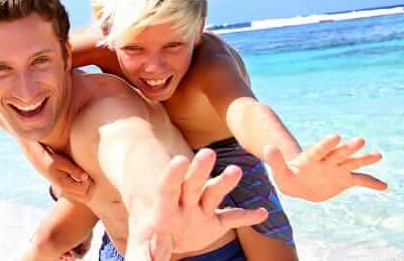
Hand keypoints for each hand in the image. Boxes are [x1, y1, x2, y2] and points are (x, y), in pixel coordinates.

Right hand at [47, 150, 93, 201]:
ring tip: (86, 177)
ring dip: (90, 189)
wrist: (41, 163)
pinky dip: (87, 190)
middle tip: (88, 176)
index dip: (89, 182)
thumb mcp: (62, 163)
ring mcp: (67, 193)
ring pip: (86, 198)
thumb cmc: (52, 160)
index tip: (86, 173)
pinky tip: (84, 179)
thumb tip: (86, 176)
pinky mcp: (68, 191)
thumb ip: (74, 170)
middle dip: (92, 187)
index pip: (83, 190)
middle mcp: (65, 192)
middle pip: (87, 197)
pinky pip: (82, 196)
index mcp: (64, 185)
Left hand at [127, 149, 268, 260]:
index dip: (173, 175)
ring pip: (213, 193)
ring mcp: (201, 211)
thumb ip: (143, 254)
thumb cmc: (148, 238)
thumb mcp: (141, 245)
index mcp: (164, 207)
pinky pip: (232, 218)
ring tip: (236, 171)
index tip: (180, 160)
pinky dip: (246, 217)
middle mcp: (184, 203)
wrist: (161, 236)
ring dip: (224, 183)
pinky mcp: (215, 222)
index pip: (168, 188)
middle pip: (192, 184)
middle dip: (199, 170)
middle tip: (208, 153)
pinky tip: (262, 213)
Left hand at [265, 134, 388, 201]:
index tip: (336, 136)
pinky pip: (360, 181)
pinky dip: (372, 183)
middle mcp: (328, 161)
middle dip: (348, 148)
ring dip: (364, 159)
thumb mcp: (280, 172)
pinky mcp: (344, 180)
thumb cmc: (288, 177)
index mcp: (312, 158)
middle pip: (339, 153)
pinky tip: (385, 187)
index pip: (320, 149)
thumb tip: (267, 149)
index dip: (327, 144)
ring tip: (378, 155)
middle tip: (360, 140)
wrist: (299, 184)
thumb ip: (276, 161)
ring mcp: (338, 169)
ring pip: (353, 163)